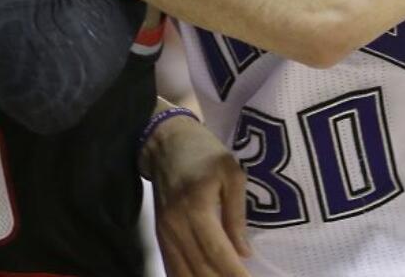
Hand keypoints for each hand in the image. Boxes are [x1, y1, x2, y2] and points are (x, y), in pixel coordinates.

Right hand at [145, 114, 251, 276]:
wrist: (165, 141)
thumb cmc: (204, 152)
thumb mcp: (231, 172)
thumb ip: (237, 213)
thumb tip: (244, 252)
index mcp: (198, 207)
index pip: (218, 252)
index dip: (236, 274)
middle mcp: (177, 225)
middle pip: (201, 268)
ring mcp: (165, 232)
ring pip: (184, 272)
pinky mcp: (160, 235)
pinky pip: (171, 267)